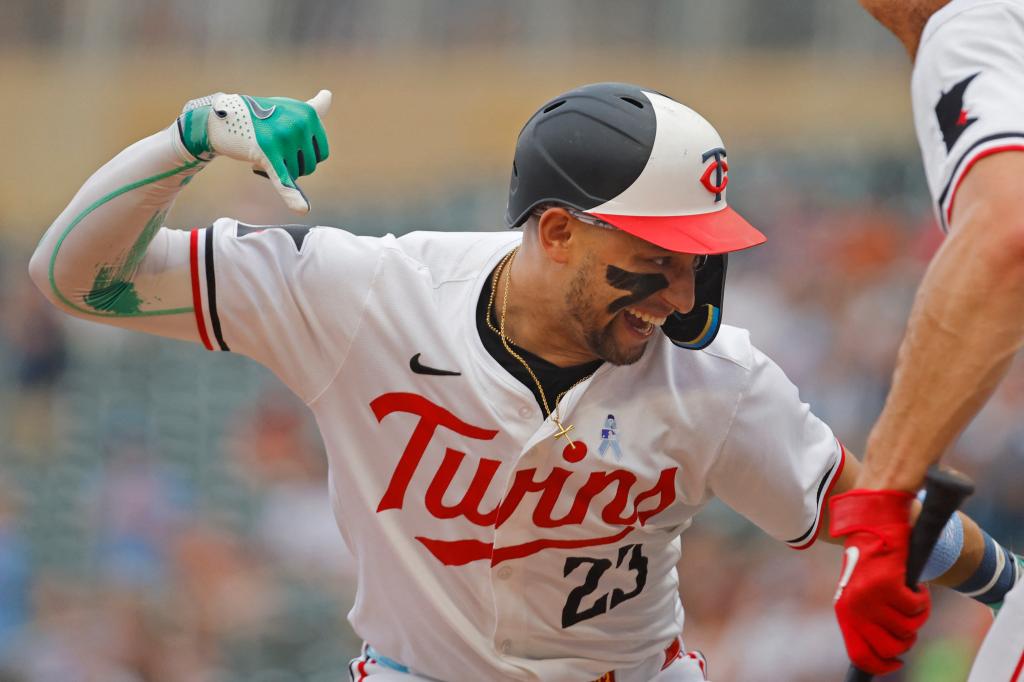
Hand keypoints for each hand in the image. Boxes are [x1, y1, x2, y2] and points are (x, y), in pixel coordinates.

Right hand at [178, 90, 331, 212]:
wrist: (222, 118)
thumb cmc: (260, 116)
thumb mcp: (288, 109)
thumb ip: (311, 109)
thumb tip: (328, 95)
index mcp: (308, 115)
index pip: (321, 153)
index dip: (305, 156)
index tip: (287, 145)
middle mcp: (299, 124)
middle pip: (309, 165)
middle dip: (292, 165)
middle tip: (273, 149)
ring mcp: (283, 138)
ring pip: (296, 174)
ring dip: (280, 170)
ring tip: (264, 152)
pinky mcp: (267, 153)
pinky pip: (284, 179)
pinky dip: (292, 196)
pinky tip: (302, 209)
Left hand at [829, 489, 931, 673]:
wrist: (873, 523)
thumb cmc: (869, 559)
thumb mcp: (859, 592)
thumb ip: (867, 619)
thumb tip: (887, 652)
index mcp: (844, 612)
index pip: (861, 656)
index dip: (882, 665)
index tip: (896, 662)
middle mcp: (855, 608)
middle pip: (891, 648)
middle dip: (907, 637)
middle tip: (907, 617)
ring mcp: (871, 597)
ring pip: (909, 628)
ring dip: (916, 613)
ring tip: (908, 594)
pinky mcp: (889, 585)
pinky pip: (917, 608)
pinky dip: (921, 597)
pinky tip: (912, 582)